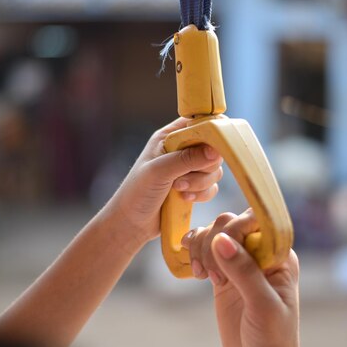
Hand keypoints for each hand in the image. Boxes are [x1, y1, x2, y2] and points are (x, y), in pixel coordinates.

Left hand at [107, 117, 222, 248]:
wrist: (131, 223)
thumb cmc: (137, 192)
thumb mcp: (159, 171)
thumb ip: (187, 159)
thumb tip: (215, 151)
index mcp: (169, 137)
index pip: (198, 123)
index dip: (211, 132)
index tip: (213, 148)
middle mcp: (181, 150)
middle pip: (212, 149)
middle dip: (203, 166)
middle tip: (182, 177)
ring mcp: (188, 169)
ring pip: (214, 170)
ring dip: (200, 183)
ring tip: (178, 190)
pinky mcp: (193, 187)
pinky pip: (212, 187)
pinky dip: (202, 194)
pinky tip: (184, 199)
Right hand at [182, 209, 304, 346]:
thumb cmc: (273, 340)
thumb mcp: (263, 307)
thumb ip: (244, 272)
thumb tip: (222, 240)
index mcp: (279, 256)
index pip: (256, 220)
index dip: (235, 228)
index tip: (223, 250)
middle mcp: (260, 254)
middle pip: (229, 223)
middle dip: (214, 241)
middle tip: (214, 276)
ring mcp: (239, 263)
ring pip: (214, 233)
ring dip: (201, 247)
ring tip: (204, 275)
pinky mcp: (222, 274)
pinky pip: (204, 249)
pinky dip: (193, 251)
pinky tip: (195, 271)